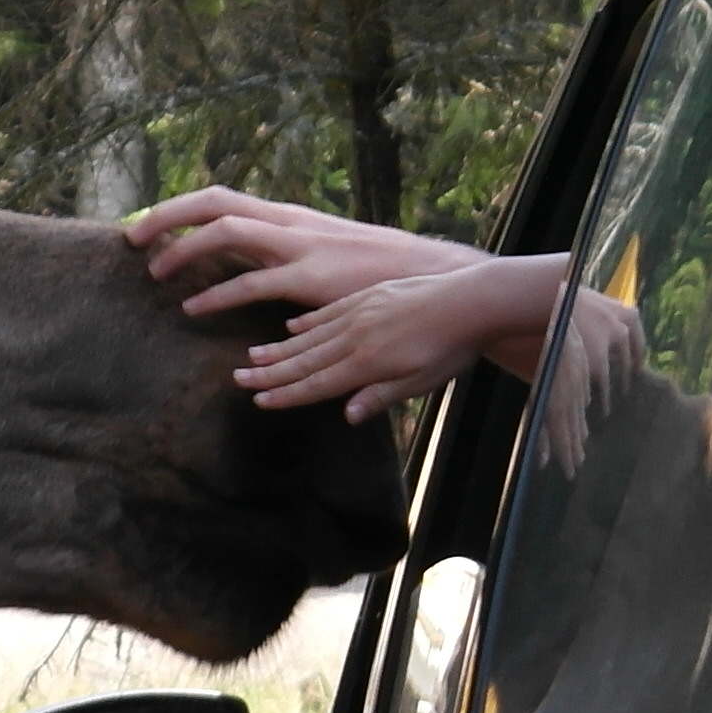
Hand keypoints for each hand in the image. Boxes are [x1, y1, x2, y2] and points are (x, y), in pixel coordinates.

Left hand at [123, 185, 484, 325]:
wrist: (429, 277)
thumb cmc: (372, 272)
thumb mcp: (319, 255)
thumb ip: (281, 257)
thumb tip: (244, 266)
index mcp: (286, 217)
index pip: (220, 199)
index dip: (177, 209)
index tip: (143, 227)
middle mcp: (288, 222)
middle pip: (213, 201)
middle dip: (166, 215)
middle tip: (130, 239)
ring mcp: (300, 245)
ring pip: (226, 231)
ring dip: (184, 250)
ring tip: (156, 274)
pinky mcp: (312, 276)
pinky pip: (252, 281)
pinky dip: (216, 293)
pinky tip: (192, 308)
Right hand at [229, 252, 574, 423]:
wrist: (472, 298)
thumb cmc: (452, 347)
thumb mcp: (421, 381)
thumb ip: (381, 396)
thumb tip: (346, 415)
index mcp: (367, 363)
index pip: (317, 384)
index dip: (286, 394)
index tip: (259, 400)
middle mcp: (355, 338)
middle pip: (304, 359)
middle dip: (270, 372)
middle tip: (239, 378)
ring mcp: (360, 314)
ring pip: (311, 336)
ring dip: (280, 348)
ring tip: (253, 355)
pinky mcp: (369, 297)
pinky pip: (329, 312)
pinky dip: (307, 323)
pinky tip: (291, 327)